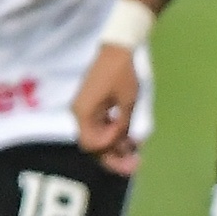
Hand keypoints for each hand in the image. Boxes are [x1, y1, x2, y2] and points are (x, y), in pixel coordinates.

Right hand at [71, 43, 141, 176]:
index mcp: (83, 113)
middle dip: (113, 157)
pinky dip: (114, 135)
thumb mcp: (127, 103)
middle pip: (93, 145)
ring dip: (116, 147)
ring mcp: (84, 110)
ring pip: (97, 138)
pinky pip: (100, 128)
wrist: (116, 50)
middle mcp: (79, 114)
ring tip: (137, 151)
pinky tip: (130, 139)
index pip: (92, 144)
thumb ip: (122, 126)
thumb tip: (120, 145)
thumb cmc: (121, 74)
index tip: (129, 141)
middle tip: (136, 164)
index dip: (111, 148)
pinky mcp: (92, 107)